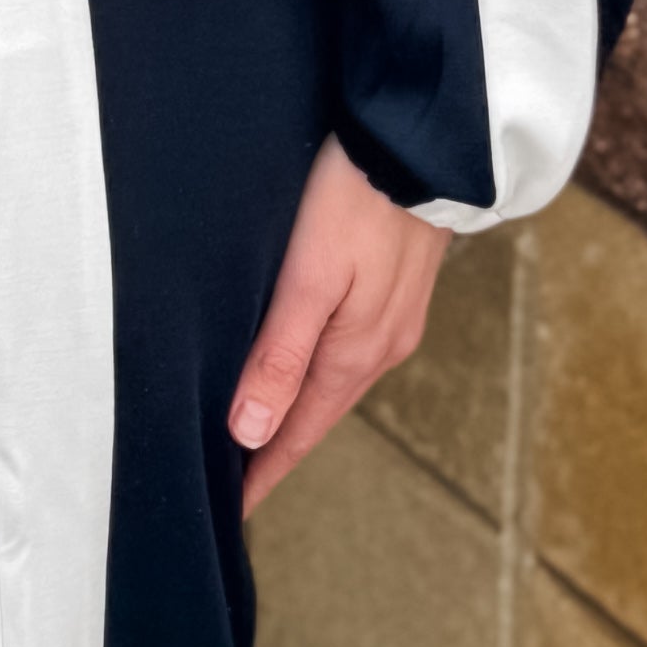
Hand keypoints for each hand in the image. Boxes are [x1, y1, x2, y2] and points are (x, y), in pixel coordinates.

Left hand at [229, 135, 449, 513]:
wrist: (417, 137)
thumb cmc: (355, 198)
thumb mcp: (309, 278)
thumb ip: (281, 354)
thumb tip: (250, 431)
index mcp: (357, 352)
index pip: (299, 431)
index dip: (263, 470)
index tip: (230, 508)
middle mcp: (382, 345)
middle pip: (318, 410)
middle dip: (278, 443)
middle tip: (234, 473)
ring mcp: (395, 315)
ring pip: (335, 378)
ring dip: (299, 404)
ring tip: (260, 422)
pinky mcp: (398, 284)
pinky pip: (351, 344)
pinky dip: (320, 365)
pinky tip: (302, 356)